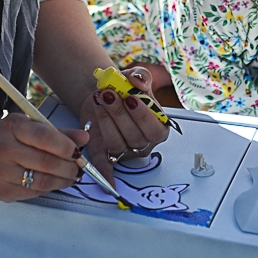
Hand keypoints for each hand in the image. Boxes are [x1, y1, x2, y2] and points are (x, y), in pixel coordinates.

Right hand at [0, 113, 88, 201]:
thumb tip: (84, 137)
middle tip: (79, 167)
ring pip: (42, 182)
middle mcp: (2, 149)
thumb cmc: (1, 137)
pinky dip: (47, 188)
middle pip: (46, 163)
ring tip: (70, 176)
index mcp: (10, 127)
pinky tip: (52, 182)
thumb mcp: (25, 125)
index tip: (77, 151)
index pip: (45, 137)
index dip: (67, 146)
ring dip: (62, 181)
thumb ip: (56, 132)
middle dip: (69, 167)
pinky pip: (32, 193)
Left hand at [79, 66, 170, 183]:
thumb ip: (140, 77)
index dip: (143, 116)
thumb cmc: (124, 89)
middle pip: (135, 137)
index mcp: (158, 127)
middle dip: (120, 114)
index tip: (131, 99)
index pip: (155, 130)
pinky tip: (105, 180)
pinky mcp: (106, 154)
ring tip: (99, 99)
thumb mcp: (134, 78)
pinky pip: (107, 166)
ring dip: (106, 122)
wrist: (103, 92)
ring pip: (117, 144)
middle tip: (109, 94)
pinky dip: (106, 175)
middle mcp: (144, 143)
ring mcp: (126, 151)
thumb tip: (138, 82)